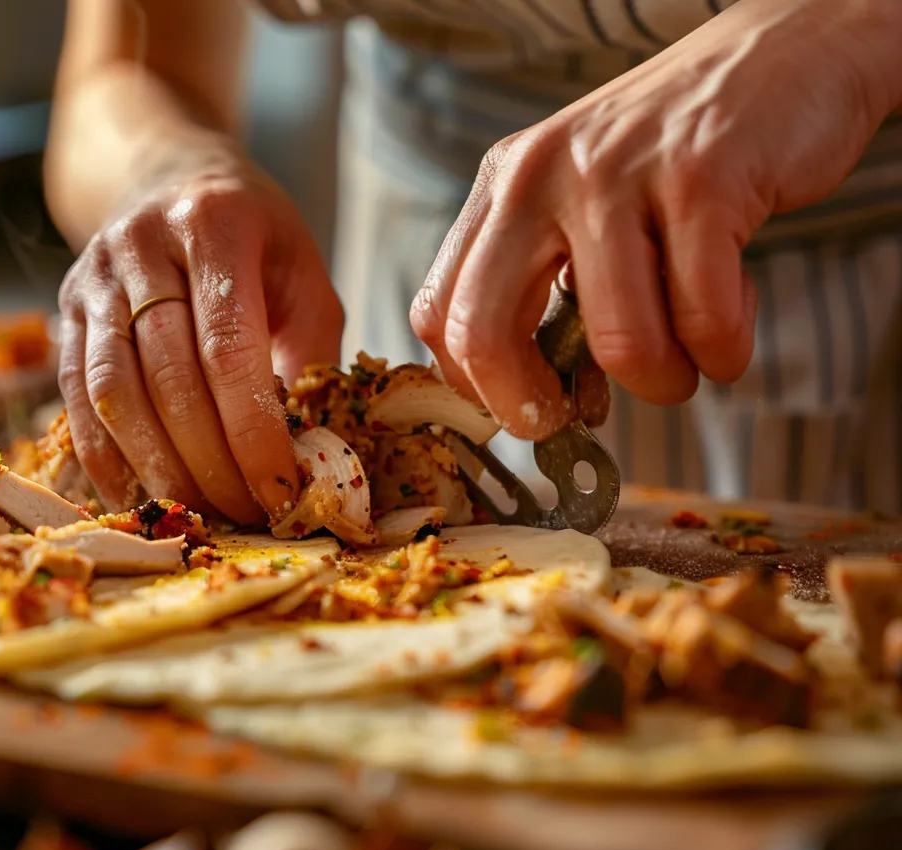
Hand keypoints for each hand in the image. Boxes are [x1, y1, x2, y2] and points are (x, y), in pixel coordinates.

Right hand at [58, 152, 342, 523]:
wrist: (170, 178)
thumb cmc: (253, 236)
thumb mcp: (303, 273)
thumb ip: (309, 350)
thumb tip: (303, 449)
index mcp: (214, 224)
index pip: (227, 347)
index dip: (252, 430)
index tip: (281, 490)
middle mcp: (142, 244)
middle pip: (168, 376)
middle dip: (210, 461)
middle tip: (247, 514)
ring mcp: (94, 276)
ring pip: (114, 391)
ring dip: (158, 466)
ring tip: (201, 512)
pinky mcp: (66, 308)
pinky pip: (75, 395)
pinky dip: (105, 455)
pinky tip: (138, 494)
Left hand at [411, 0, 901, 439]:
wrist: (785, 55)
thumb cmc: (677, 160)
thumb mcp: (583, 209)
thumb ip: (551, 294)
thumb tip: (543, 409)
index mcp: (503, 188)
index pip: (439, 312)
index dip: (475, 386)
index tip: (524, 412)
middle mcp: (542, 176)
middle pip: (484, 333)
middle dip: (532, 406)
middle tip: (578, 419)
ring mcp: (618, 174)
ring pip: (619, 342)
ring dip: (664, 381)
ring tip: (692, 360)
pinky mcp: (702, 179)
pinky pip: (704, 318)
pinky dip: (724, 350)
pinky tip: (731, 328)